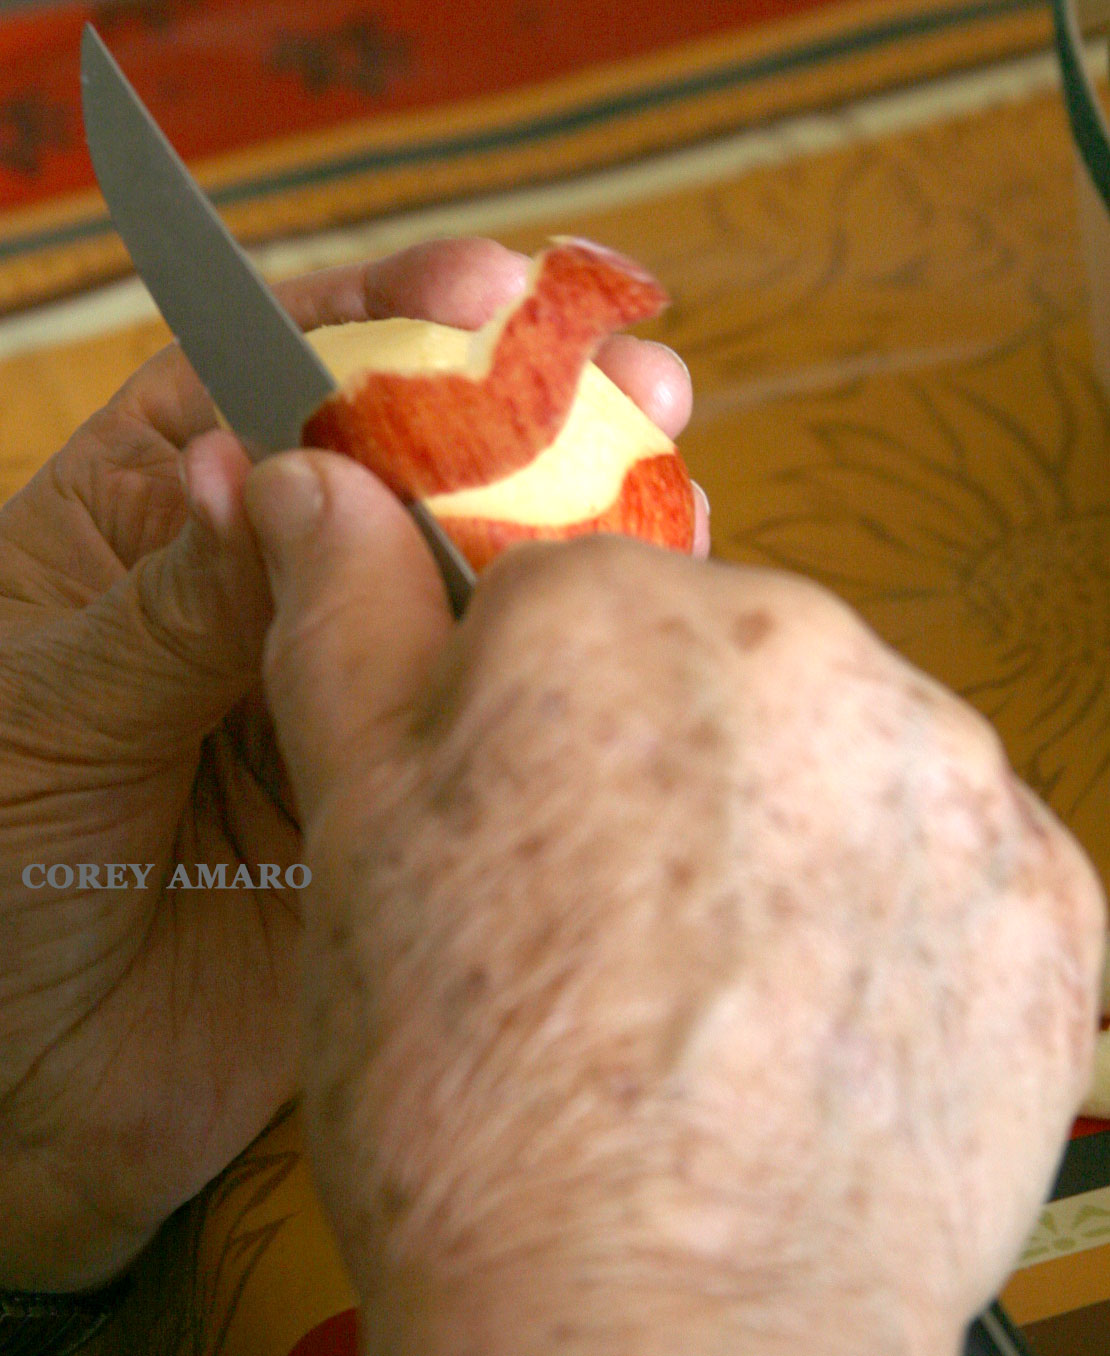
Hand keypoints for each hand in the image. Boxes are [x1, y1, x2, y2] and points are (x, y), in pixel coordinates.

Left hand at [0, 237, 700, 1289]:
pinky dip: (573, 644)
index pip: (268, 368)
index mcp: (159, 513)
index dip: (376, 313)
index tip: (474, 292)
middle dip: (518, 396)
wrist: (31, 1073)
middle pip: (407, 453)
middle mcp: (275, 577)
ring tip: (673, 452)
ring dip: (576, 503)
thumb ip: (167, 604)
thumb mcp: (41, 710)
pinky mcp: (418, 771)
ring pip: (476, 565)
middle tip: (630, 366)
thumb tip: (264, 473)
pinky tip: (644, 600)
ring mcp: (359, 671)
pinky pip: (498, 693)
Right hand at [245, 460, 1103, 1355]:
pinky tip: (807, 1002)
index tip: (523, 813)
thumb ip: (344, 621)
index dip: (529, 716)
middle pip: (712, 664)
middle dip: (656, 759)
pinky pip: (937, 849)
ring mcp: (945, 772)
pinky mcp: (1043, 892)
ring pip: (830, 753)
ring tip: (707, 976)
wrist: (653, 1334)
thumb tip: (317, 484)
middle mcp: (807, 651)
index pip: (572, 598)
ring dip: (778, 830)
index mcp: (618, 611)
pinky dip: (882, 907)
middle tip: (600, 915)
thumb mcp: (358, 832)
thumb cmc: (482, 1097)